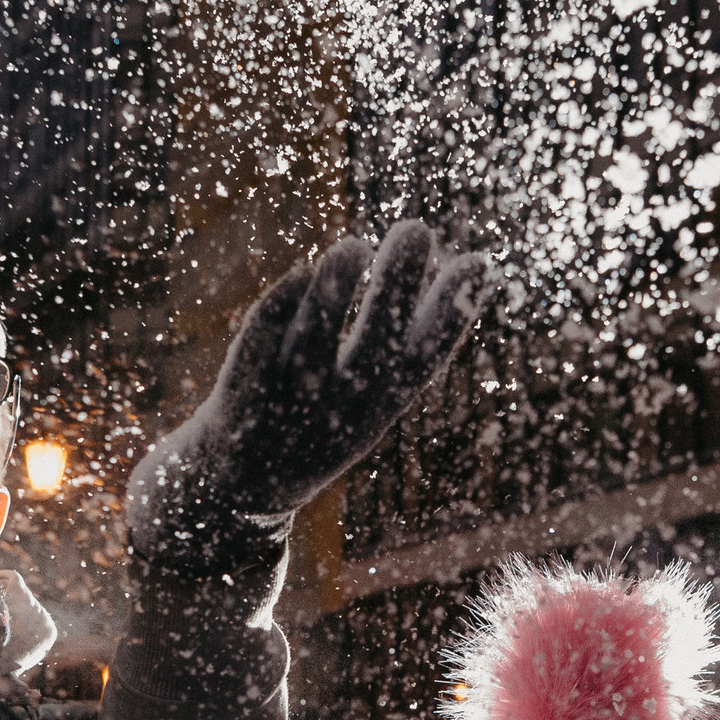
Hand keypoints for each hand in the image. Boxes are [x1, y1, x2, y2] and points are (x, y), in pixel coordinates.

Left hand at [125, 222, 489, 576]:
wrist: (239, 489)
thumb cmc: (319, 423)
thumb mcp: (373, 393)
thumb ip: (410, 341)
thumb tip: (473, 269)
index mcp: (382, 406)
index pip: (426, 357)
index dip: (455, 312)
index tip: (481, 263)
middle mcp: (341, 409)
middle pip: (375, 346)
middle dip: (398, 290)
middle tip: (417, 230)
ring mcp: (289, 403)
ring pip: (313, 343)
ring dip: (334, 292)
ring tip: (354, 245)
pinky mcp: (240, 394)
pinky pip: (259, 343)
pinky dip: (280, 305)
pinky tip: (301, 269)